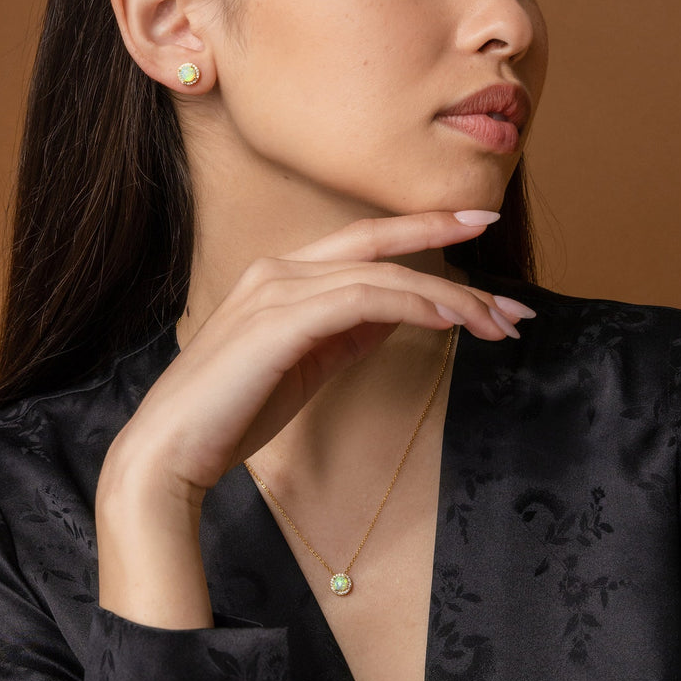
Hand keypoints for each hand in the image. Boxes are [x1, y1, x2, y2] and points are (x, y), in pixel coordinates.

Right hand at [109, 209, 532, 497]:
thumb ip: (346, 333)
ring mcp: (277, 289)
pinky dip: (412, 306)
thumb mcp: (306, 365)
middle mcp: (279, 268)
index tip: (477, 228)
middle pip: (379, 243)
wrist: (170, 452)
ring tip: (497, 323)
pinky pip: (362, 300)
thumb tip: (398, 314)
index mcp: (282, 275)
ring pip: (381, 274)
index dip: (423, 227)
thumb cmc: (234, 412)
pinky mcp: (281, 320)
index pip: (365, 241)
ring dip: (448, 297)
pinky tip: (451, 320)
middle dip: (448, 243)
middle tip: (510, 286)